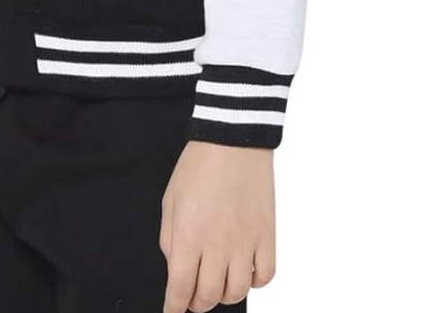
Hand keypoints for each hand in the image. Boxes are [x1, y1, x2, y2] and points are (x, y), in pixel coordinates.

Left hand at [160, 141, 274, 311]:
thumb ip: (169, 238)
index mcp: (188, 234)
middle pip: (208, 296)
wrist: (232, 141)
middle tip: (192, 297)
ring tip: (217, 284)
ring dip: (223, 295)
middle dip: (196, 303)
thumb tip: (175, 266)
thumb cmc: (198, 166)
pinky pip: (265, 276)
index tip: (172, 311)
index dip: (174, 306)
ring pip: (237, 292)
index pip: (180, 286)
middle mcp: (217, 244)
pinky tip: (244, 271)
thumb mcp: (170, 200)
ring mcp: (245, 242)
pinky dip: (254, 282)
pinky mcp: (267, 236)